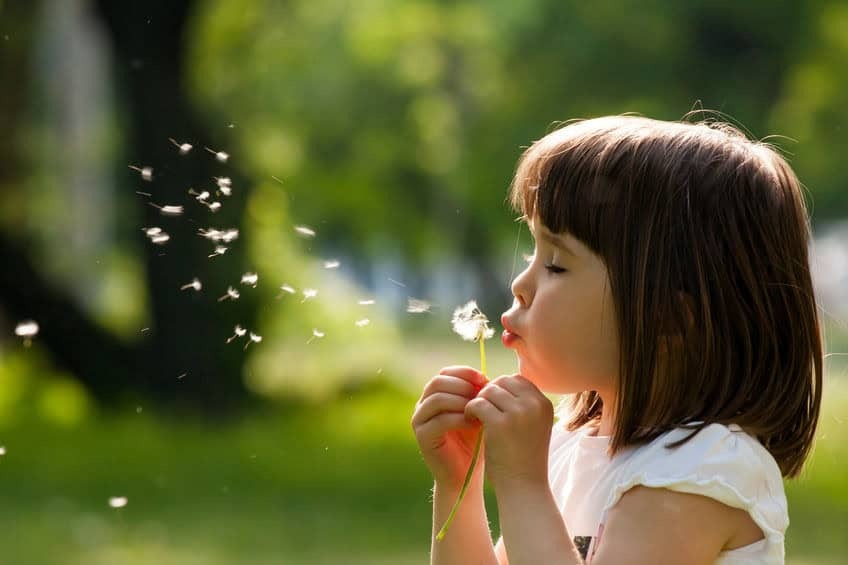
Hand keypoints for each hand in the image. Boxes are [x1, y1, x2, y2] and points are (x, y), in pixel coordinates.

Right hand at [411, 365, 487, 487]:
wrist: (465, 475)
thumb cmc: (474, 443)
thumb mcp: (477, 413)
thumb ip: (477, 395)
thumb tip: (485, 377)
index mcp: (434, 395)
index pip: (445, 373)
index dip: (464, 373)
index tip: (485, 379)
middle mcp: (422, 405)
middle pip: (438, 382)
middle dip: (463, 385)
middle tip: (482, 395)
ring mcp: (419, 421)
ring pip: (437, 399)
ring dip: (461, 401)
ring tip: (478, 410)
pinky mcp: (422, 437)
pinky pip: (439, 420)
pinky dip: (459, 419)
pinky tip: (474, 424)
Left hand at [465, 374, 553, 490]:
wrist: (523, 486)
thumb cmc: (524, 457)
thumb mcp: (531, 426)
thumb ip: (520, 404)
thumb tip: (494, 384)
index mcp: (544, 404)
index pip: (517, 379)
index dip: (501, 389)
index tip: (493, 404)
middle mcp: (534, 405)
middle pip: (502, 381)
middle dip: (488, 393)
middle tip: (481, 410)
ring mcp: (518, 413)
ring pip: (488, 391)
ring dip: (478, 401)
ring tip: (476, 417)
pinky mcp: (500, 423)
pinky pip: (477, 403)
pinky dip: (470, 410)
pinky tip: (471, 421)